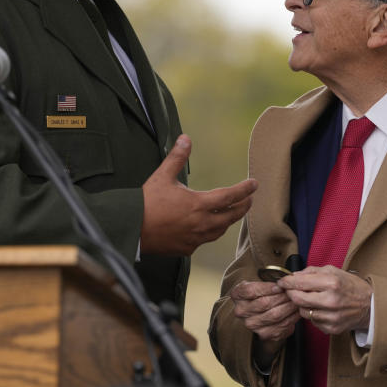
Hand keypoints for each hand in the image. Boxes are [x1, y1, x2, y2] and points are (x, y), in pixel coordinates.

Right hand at [140, 135, 256, 254]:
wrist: (131, 229)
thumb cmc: (146, 202)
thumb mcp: (162, 176)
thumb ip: (177, 157)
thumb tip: (185, 138)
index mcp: (198, 204)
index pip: (230, 196)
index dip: (244, 190)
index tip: (254, 184)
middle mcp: (201, 223)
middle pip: (231, 216)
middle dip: (243, 207)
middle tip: (249, 200)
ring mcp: (195, 238)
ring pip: (220, 230)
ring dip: (228, 221)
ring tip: (232, 214)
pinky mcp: (186, 249)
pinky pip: (205, 241)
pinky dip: (211, 233)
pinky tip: (209, 229)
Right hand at [230, 280, 299, 341]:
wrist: (261, 309)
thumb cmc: (262, 292)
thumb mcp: (260, 281)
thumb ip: (269, 280)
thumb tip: (286, 281)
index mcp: (237, 295)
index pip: (251, 291)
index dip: (267, 288)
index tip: (280, 285)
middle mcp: (241, 311)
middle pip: (264, 303)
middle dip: (282, 297)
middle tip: (293, 292)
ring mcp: (251, 324)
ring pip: (274, 315)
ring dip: (289, 307)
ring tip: (297, 300)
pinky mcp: (263, 334)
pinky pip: (280, 326)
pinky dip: (291, 318)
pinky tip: (296, 312)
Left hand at [278, 266, 371, 334]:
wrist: (370, 306)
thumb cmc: (351, 286)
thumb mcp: (334, 271)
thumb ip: (312, 271)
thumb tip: (294, 275)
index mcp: (331, 283)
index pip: (300, 283)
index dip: (287, 282)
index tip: (281, 282)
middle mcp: (331, 301)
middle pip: (297, 299)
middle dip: (290, 293)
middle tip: (289, 290)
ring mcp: (331, 317)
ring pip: (303, 312)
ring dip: (302, 305)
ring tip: (310, 298)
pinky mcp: (331, 328)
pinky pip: (312, 321)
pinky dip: (313, 314)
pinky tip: (321, 308)